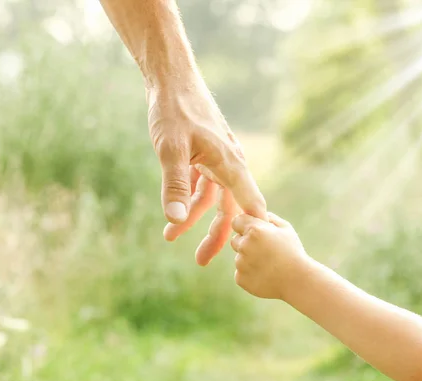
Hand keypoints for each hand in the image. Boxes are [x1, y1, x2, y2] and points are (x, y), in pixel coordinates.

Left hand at [147, 83, 266, 265]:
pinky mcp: (204, 154)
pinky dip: (187, 198)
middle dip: (216, 235)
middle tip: (201, 261)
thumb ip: (175, 186)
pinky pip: (201, 183)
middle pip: (229, 207)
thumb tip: (176, 220)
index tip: (251, 254)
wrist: (171, 79)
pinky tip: (172, 209)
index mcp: (229, 163)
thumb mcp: (171, 150)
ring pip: (211, 197)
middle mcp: (229, 163)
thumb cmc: (174, 110)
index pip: (249, 204)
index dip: (252, 230)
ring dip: (193, 217)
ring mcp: (217, 159)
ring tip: (170, 237)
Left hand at [230, 212, 308, 298]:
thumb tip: (256, 214)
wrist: (297, 281)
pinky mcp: (240, 278)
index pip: (237, 221)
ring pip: (239, 257)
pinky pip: (241, 272)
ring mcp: (241, 263)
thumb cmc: (293, 252)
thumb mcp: (286, 229)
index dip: (245, 226)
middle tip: (264, 251)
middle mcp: (244, 245)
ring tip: (268, 264)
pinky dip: (250, 273)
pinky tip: (265, 275)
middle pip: (235, 240)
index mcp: (254, 230)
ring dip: (248, 259)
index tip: (254, 232)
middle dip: (246, 243)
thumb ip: (269, 217)